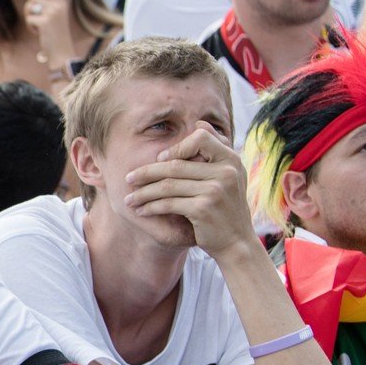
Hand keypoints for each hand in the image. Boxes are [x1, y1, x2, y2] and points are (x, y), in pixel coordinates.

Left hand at [22, 0, 73, 70]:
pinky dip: (31, 28)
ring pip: (29, 7)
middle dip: (31, 11)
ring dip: (30, 19)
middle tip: (40, 23)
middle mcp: (59, 3)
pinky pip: (29, 19)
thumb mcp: (54, 18)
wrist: (62, 54)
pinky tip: (41, 34)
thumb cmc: (55, 36)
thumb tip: (34, 0)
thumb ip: (48, 6)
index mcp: (62, 1)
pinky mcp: (45, 20)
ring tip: (41, 28)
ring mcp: (53, 11)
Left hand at [123, 123, 254, 258]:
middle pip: (175, 165)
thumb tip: (199, 122)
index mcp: (231, 159)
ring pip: (167, 186)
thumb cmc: (226, 207)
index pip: (201, 138)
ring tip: (129, 199)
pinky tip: (141, 211)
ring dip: (143, 193)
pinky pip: (168, 204)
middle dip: (147, 173)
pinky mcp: (203, 208)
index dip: (176, 147)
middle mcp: (226, 171)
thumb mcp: (229, 175)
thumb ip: (215, 150)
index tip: (160, 159)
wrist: (236, 241)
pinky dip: (150, 207)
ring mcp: (215, 190)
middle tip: (128, 179)